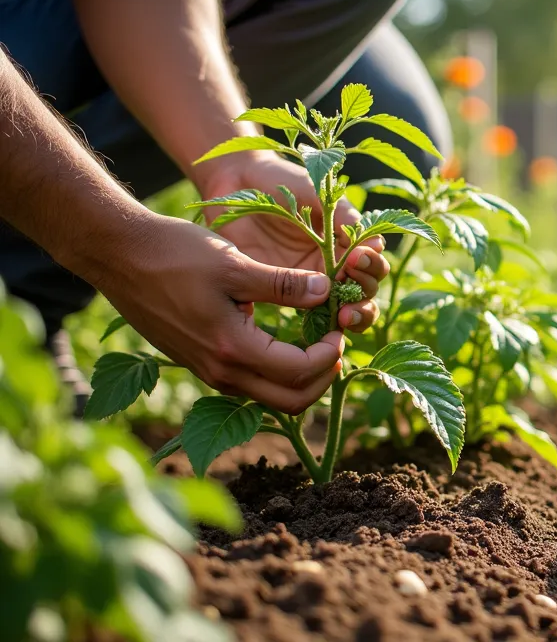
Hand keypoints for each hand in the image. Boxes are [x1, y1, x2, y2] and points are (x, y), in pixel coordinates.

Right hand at [96, 214, 346, 414]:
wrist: (119, 255)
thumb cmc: (176, 253)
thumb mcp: (236, 263)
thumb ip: (285, 284)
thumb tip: (328, 291)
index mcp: (232, 349)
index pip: (299, 372)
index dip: (329, 354)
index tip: (338, 327)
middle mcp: (220, 372)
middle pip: (290, 402)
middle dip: (322, 378)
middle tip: (335, 344)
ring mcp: (208, 372)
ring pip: (270, 398)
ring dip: (300, 379)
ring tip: (315, 342)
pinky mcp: (199, 364)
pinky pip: (248, 384)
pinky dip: (275, 372)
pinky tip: (284, 341)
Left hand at [193, 153, 389, 331]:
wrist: (235, 182)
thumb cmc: (280, 180)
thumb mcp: (316, 191)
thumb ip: (342, 215)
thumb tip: (376, 244)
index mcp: (346, 242)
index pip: (373, 264)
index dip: (372, 266)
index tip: (359, 257)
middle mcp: (333, 265)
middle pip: (365, 293)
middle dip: (365, 295)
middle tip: (350, 290)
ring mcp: (309, 283)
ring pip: (344, 311)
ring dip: (352, 316)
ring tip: (344, 316)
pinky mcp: (283, 293)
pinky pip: (309, 318)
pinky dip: (321, 327)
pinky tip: (321, 330)